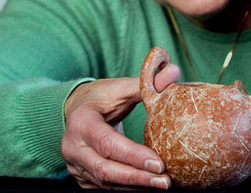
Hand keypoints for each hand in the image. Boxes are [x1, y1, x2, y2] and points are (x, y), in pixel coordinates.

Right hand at [62, 64, 179, 189]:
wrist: (75, 111)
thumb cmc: (100, 99)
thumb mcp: (119, 87)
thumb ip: (146, 83)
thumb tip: (175, 71)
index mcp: (82, 123)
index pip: (107, 143)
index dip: (133, 155)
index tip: (159, 163)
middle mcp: (74, 148)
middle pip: (105, 170)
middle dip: (137, 178)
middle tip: (165, 181)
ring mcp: (75, 165)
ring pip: (105, 183)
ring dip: (135, 187)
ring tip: (162, 185)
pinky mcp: (82, 177)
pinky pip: (104, 188)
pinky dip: (128, 189)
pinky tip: (148, 187)